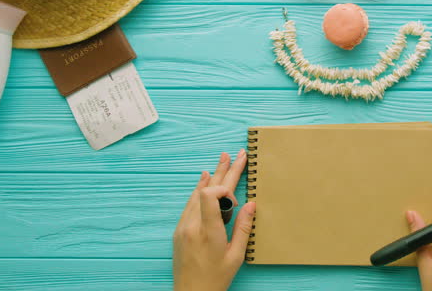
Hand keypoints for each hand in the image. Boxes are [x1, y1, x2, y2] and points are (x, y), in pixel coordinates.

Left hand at [173, 150, 254, 290]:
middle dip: (223, 171)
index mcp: (208, 232)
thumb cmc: (215, 279)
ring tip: (222, 160)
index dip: (223, 188)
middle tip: (235, 154)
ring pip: (197, 195)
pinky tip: (204, 179)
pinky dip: (199, 190)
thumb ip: (244, 228)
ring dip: (211, 177)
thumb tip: (251, 204)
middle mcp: (192, 226)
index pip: (210, 196)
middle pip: (207, 190)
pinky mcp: (179, 231)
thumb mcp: (236, 256)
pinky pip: (190, 204)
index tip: (236, 198)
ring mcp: (183, 227)